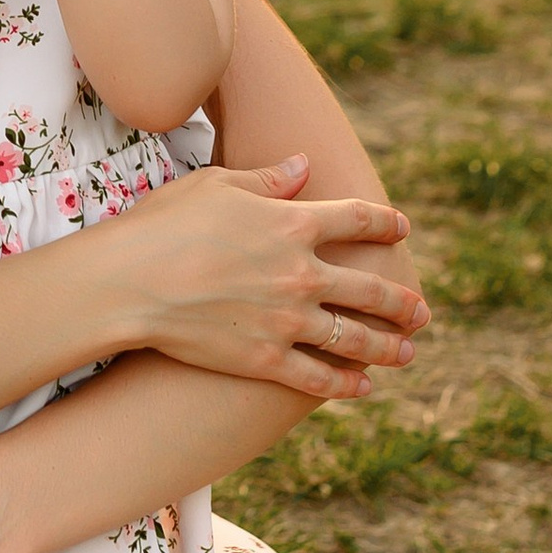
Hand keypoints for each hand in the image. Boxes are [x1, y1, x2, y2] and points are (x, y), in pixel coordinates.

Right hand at [105, 157, 427, 393]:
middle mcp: (301, 272)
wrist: (128, 283)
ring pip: (355, 337)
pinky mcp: (266, 359)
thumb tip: (304, 165)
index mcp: (292, 222)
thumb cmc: (164, 225)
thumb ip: (267, 179)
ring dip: (387, 346)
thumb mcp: (216, 185)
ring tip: (407, 353)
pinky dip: (345, 384)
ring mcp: (288, 320)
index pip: (357, 220)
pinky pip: (319, 377)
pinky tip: (362, 387)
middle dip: (402, 301)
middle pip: (370, 288)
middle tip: (422, 311)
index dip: (385, 223)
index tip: (403, 229)